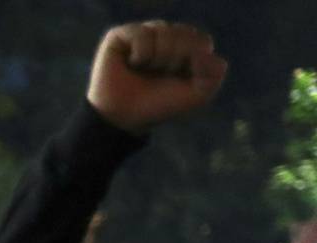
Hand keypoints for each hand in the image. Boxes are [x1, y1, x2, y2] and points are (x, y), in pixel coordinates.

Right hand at [87, 22, 225, 134]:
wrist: (124, 118)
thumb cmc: (158, 106)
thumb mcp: (197, 95)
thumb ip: (214, 73)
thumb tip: (204, 52)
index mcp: (185, 49)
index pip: (201, 41)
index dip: (194, 61)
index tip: (180, 79)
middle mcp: (165, 38)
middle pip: (185, 33)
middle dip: (176, 58)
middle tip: (160, 74)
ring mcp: (144, 35)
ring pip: (164, 31)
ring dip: (158, 57)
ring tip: (145, 69)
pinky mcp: (121, 36)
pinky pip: (142, 34)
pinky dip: (141, 53)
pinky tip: (132, 63)